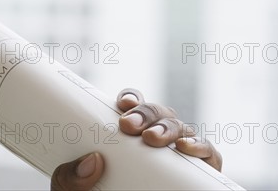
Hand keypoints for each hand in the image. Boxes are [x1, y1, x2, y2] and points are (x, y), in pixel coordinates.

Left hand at [51, 88, 221, 190]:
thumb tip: (92, 161)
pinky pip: (209, 152)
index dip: (131, 98)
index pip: (133, 105)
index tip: (123, 105)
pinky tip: (186, 148)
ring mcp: (177, 153)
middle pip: (157, 111)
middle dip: (145, 112)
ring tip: (152, 138)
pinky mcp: (200, 172)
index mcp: (129, 134)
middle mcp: (155, 138)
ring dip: (168, 126)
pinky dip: (201, 146)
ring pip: (180, 126)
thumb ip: (69, 179)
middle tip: (128, 126)